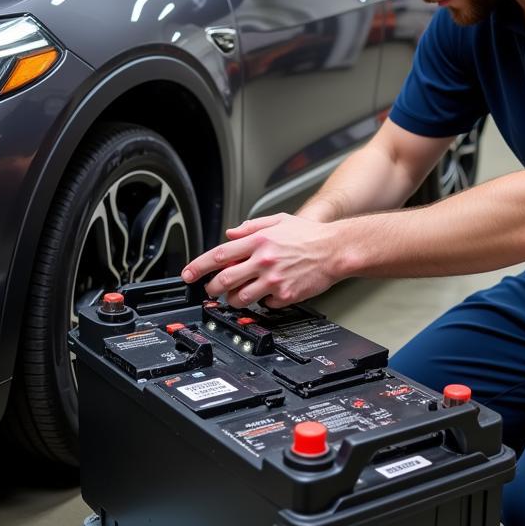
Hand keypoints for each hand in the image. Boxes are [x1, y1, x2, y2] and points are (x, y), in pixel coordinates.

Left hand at [180, 213, 341, 307]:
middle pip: (225, 280)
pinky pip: (265, 304)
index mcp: (259, 241)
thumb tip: (230, 233)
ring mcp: (274, 279)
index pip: (219, 255)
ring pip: (240, 297)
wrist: (336, 250)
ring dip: (232, 299)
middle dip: (211, 288)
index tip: (188, 274)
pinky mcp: (286, 294)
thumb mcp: (279, 221)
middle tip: (210, 290)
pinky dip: (262, 302)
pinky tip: (268, 294)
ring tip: (235, 296)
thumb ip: (251, 226)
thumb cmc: (310, 236)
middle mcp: (264, 260)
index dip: (198, 266)